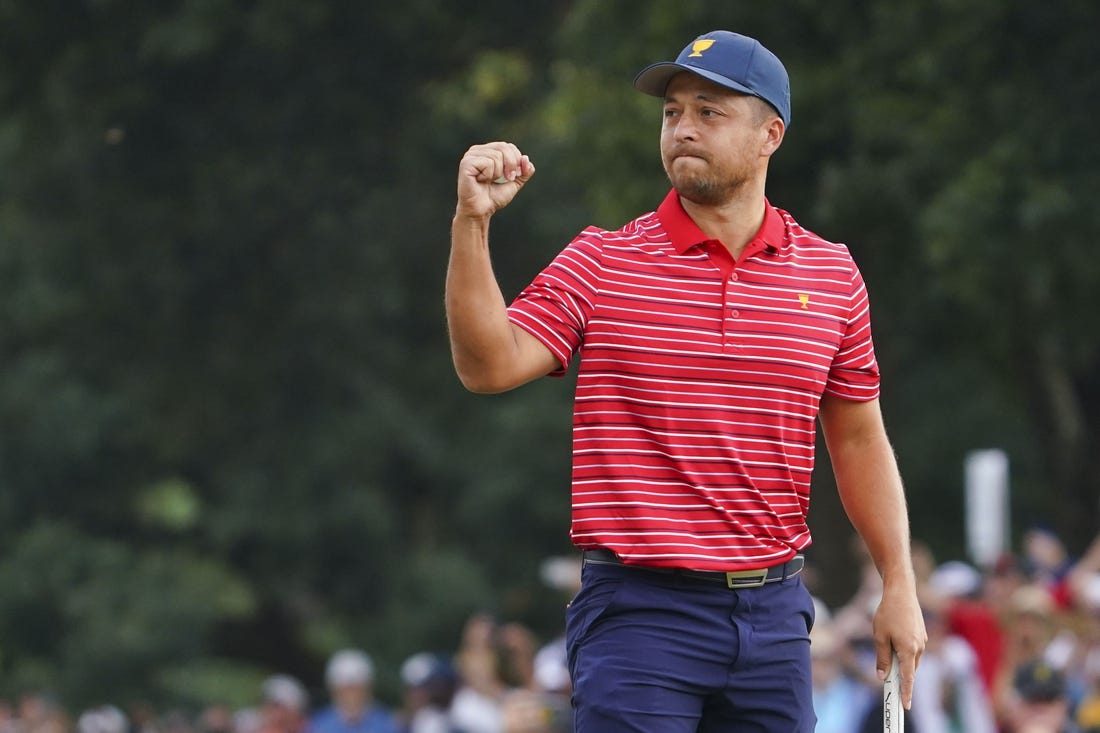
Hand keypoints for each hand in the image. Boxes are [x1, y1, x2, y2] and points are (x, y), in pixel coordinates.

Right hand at [456, 142, 534, 219]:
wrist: (481, 211)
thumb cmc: (493, 197)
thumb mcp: (514, 182)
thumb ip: (524, 171)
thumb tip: (526, 158)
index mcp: (487, 151)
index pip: (509, 146)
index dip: (516, 161)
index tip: (512, 177)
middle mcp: (477, 150)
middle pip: (504, 147)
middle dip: (511, 165)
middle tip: (505, 179)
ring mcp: (470, 155)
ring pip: (496, 156)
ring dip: (498, 173)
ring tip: (488, 181)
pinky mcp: (466, 163)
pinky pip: (488, 163)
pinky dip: (489, 175)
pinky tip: (481, 181)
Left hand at [872, 583, 926, 708]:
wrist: (902, 592)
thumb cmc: (888, 613)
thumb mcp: (879, 636)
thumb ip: (882, 657)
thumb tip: (882, 676)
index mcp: (908, 650)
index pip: (908, 678)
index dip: (906, 693)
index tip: (905, 706)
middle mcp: (919, 647)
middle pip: (909, 669)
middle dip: (900, 675)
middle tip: (888, 679)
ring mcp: (923, 641)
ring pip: (911, 659)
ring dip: (901, 660)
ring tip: (887, 644)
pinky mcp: (922, 635)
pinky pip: (914, 649)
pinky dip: (905, 651)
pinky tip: (895, 638)